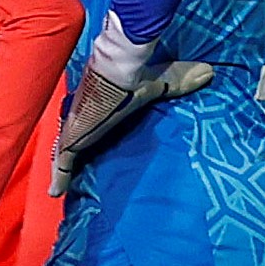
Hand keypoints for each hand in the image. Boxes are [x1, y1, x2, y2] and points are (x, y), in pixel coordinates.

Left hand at [50, 60, 215, 195]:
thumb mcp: (157, 84)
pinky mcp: (71, 140)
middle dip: (72, 150)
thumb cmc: (132, 78)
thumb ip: (178, 80)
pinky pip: (62, 164)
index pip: (92, 122)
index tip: (88, 139)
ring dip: (63, 167)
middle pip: (75, 138)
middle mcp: (84, 119)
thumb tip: (209, 72)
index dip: (90, 131)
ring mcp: (74, 130)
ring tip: (61, 185)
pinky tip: (55, 193)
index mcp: (101, 107)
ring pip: (65, 152)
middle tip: (71, 168)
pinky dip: (59, 178)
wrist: (114, 72)